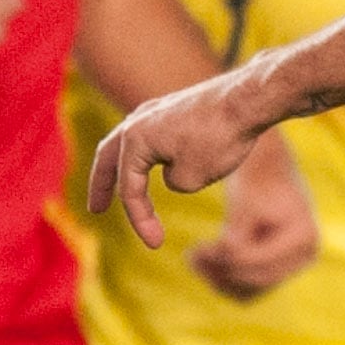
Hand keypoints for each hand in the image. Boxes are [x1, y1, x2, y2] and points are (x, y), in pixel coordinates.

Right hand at [86, 77, 267, 247]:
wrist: (248, 100)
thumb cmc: (221, 138)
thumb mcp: (193, 178)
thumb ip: (174, 183)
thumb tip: (173, 174)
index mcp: (134, 139)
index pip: (130, 190)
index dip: (140, 220)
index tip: (155, 243)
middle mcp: (138, 120)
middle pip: (108, 157)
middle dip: (101, 186)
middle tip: (96, 209)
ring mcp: (156, 110)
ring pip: (129, 143)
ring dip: (122, 166)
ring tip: (121, 185)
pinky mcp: (175, 107)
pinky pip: (150, 134)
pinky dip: (145, 153)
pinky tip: (152, 162)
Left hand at [194, 141, 318, 299]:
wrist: (266, 172)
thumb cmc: (255, 181)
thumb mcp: (244, 204)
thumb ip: (238, 231)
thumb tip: (227, 253)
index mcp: (304, 236)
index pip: (260, 261)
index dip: (227, 258)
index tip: (198, 248)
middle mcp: (304, 256)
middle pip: (257, 279)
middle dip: (221, 269)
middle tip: (191, 254)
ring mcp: (292, 266)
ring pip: (250, 291)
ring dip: (218, 279)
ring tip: (192, 258)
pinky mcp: (276, 271)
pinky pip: (246, 289)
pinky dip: (222, 279)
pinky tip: (200, 262)